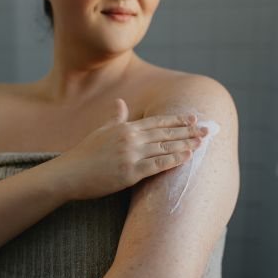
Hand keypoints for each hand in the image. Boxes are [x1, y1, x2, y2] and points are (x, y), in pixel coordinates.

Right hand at [55, 98, 208, 200]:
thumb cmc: (84, 154)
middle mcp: (130, 139)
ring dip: (186, 144)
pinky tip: (187, 157)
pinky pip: (157, 165)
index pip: (157, 121)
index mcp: (125, 128)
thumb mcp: (100, 132)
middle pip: (166, 133)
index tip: (193, 118)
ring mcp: (130, 156)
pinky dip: (174, 160)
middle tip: (208, 129)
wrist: (69, 174)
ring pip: (165, 148)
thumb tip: (120, 102)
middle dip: (189, 131)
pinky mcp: (129, 173)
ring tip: (202, 143)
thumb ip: (115, 118)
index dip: (177, 120)